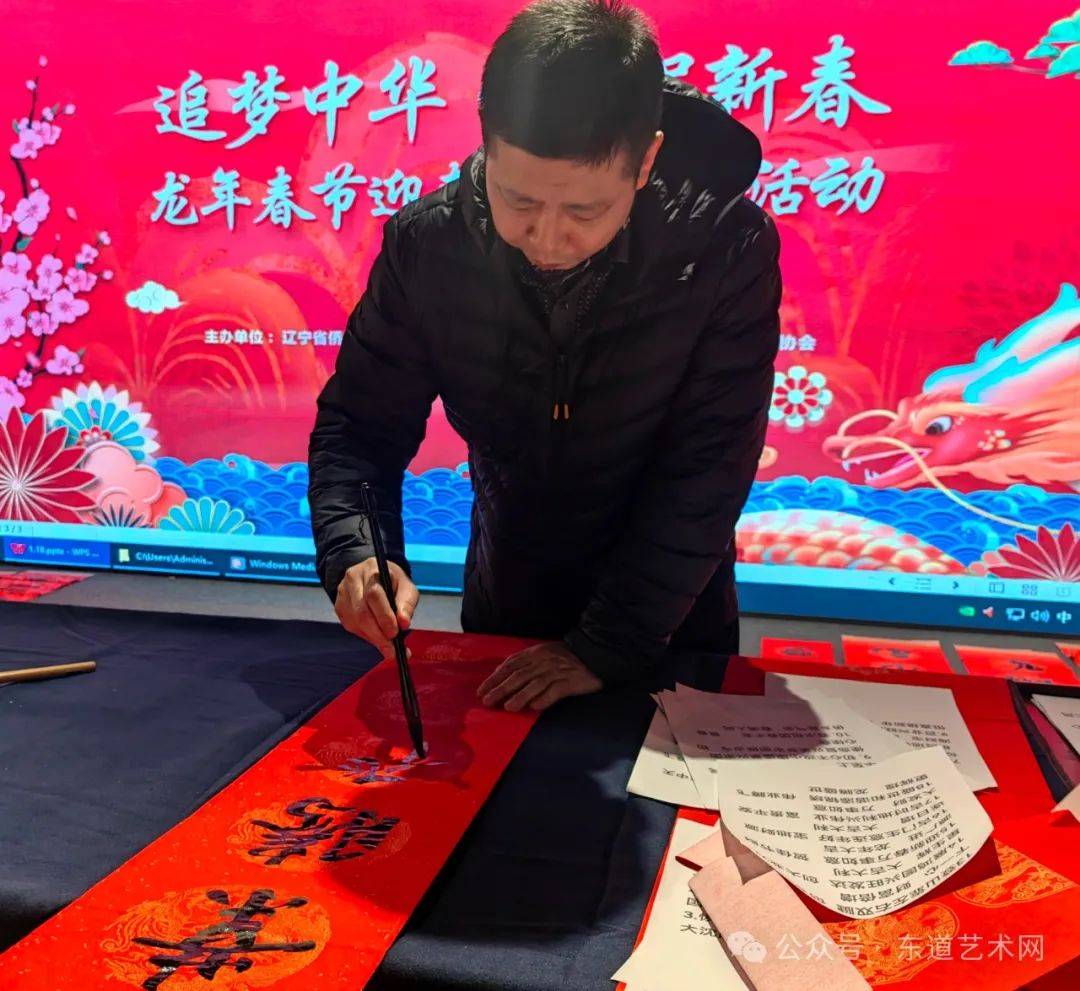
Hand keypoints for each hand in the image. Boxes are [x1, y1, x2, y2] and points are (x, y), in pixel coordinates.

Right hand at [335, 557, 418, 657]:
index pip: (374, 595)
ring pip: (355, 622)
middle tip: (392, 650)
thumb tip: (404, 624)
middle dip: (378, 634)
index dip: (384, 616)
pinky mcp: (340, 607)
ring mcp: (343, 594)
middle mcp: (353, 580)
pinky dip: (366, 636)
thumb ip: (407, 603)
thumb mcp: (406, 587)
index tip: (395, 633)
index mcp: (371, 569)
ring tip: (388, 648)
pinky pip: (351, 626)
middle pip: (361, 612)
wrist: (373, 575)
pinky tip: (377, 637)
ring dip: (373, 638)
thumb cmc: (393, 583)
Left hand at [477, 641, 601, 711]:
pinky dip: (544, 699)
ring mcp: (557, 671)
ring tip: (508, 707)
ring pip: (534, 684)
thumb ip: (527, 663)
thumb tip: (506, 677)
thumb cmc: (567, 656)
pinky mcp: (570, 681)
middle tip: (487, 701)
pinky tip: (535, 707)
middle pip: (518, 675)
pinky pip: (555, 691)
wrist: (595, 653)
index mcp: (535, 653)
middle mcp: (543, 661)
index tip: (482, 690)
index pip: (510, 665)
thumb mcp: (544, 653)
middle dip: (501, 689)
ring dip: (520, 696)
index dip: (495, 678)